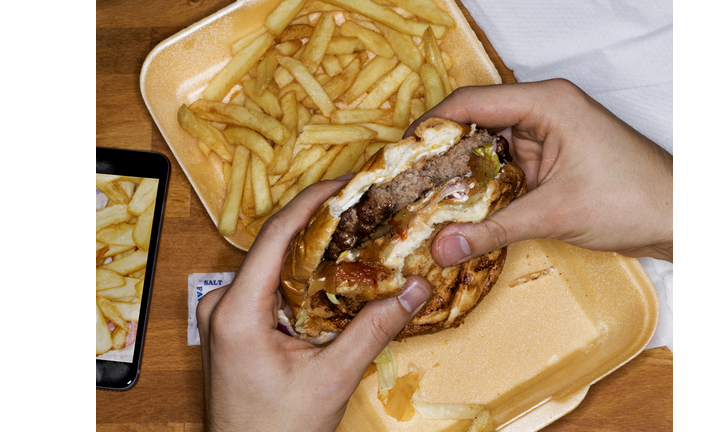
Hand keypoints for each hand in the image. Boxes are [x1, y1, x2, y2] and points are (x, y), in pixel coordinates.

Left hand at [196, 180, 431, 431]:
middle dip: (321, 224)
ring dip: (314, 251)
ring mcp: (225, 313)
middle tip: (362, 208)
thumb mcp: (331, 378)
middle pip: (276, 245)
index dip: (312, 202)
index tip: (345, 184)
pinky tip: (334, 274)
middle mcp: (222, 303)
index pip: (276, 236)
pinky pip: (271, 286)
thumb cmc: (275, 431)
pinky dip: (303, 276)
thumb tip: (415, 289)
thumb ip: (374, 330)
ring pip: (275, 265)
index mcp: (235, 310)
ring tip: (355, 234)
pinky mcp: (235, 324)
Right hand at [406, 79, 671, 263]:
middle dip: (440, 151)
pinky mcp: (550, 157)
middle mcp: (542, 110)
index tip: (401, 155)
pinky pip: (504, 164)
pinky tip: (461, 206)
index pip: (471, 102)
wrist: (680, 217)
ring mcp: (546, 134)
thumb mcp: (554, 214)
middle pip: (474, 121)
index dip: (431, 126)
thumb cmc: (631, 200)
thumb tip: (441, 247)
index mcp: (545, 102)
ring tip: (424, 197)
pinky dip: (483, 184)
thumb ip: (492, 229)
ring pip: (487, 145)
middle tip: (406, 182)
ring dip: (460, 171)